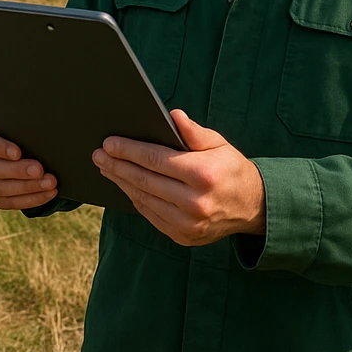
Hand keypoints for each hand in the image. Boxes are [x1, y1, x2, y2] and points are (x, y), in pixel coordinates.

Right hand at [0, 121, 57, 210]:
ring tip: (50, 182)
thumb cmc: (21, 129)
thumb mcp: (18, 121)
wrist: (24, 146)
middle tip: (39, 169)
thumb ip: (21, 121)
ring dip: (27, 187)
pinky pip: (10, 203)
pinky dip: (32, 199)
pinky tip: (49, 193)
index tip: (18, 152)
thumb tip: (39, 113)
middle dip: (16, 171)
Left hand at [92, 109, 264, 246]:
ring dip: (121, 182)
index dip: (128, 150)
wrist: (253, 207)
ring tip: (106, 168)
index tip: (108, 143)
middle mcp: (194, 202)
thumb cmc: (231, 169)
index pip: (155, 159)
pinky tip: (124, 186)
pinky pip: (150, 215)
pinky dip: (135, 199)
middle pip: (144, 180)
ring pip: (143, 199)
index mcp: (202, 175)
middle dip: (116, 165)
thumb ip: (193, 132)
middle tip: (97, 155)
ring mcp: (187, 224)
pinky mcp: (182, 236)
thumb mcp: (218, 144)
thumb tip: (172, 115)